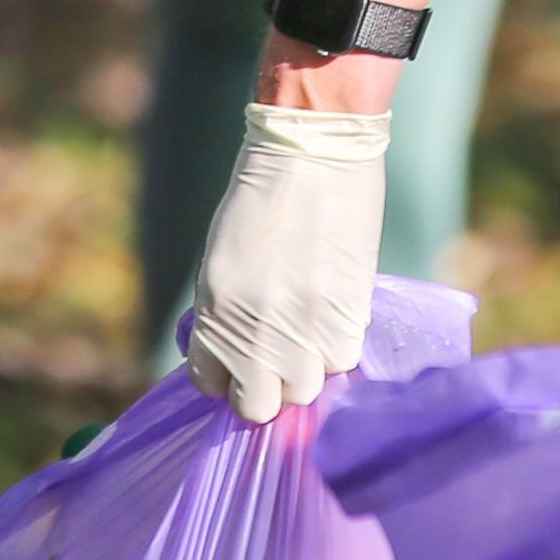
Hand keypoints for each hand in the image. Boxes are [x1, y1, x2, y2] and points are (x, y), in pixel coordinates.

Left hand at [185, 103, 390, 421]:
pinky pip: (343, 360)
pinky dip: (338, 343)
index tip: (240, 359)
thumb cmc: (261, 196)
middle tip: (277, 354)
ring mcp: (303, 330)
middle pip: (260, 406)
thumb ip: (226, 313)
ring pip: (307, 387)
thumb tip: (239, 353)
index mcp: (214, 313)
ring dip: (307, 366)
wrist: (313, 152)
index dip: (228, 375)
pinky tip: (334, 310)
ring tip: (309, 326)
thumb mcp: (222, 259)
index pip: (212, 386)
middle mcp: (255, 332)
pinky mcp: (347, 317)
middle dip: (266, 387)